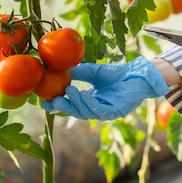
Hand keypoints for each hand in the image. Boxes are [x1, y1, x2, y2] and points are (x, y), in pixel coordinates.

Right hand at [43, 57, 170, 119]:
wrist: (137, 74)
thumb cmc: (117, 74)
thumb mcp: (93, 72)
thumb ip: (78, 73)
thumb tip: (58, 70)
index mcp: (90, 101)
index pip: (71, 106)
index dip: (58, 106)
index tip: (44, 102)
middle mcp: (97, 109)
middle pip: (76, 112)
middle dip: (63, 108)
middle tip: (52, 101)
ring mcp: (106, 112)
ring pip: (86, 112)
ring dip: (76, 102)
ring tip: (68, 90)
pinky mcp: (115, 112)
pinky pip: (99, 110)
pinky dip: (90, 103)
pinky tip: (85, 93)